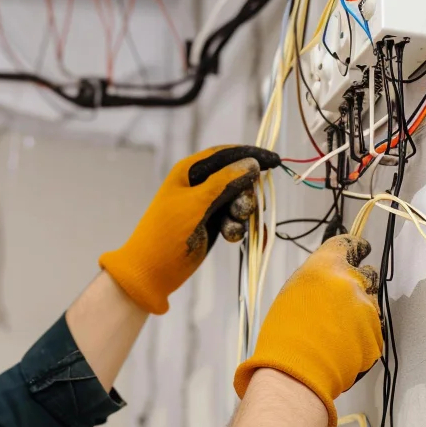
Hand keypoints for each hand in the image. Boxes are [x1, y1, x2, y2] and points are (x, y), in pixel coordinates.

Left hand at [99, 145, 281, 314]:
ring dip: (241, 214)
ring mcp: (205, 206)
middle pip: (237, 178)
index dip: (250, 155)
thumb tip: (251, 163)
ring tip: (229, 230)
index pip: (226, 154)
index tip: (274, 162)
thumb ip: (223, 183)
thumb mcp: (195, 205)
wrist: (151, 272)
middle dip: (245, 194)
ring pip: (238, 200)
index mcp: (189, 171)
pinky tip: (230, 238)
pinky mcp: (211, 225)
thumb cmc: (167, 234)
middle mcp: (199, 185)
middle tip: (241, 212)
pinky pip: (233, 220)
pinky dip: (236, 228)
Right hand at [233, 235, 382, 426]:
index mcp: (325, 268)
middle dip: (360, 283)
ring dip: (360, 312)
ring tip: (338, 330)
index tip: (361, 248)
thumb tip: (329, 283)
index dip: (355, 246)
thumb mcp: (292, 294)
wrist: (295, 373)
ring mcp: (367, 310)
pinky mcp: (375, 335)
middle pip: (368, 273)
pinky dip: (362, 336)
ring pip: (371, 303)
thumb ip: (316, 282)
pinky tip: (342, 346)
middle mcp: (350, 283)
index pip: (348, 244)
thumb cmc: (283, 335)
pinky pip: (372, 330)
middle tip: (344, 299)